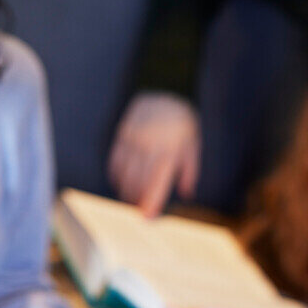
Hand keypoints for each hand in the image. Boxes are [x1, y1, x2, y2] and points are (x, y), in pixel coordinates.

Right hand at [108, 92, 199, 216]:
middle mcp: (149, 145)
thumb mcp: (193, 146)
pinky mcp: (123, 134)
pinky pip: (115, 161)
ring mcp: (134, 139)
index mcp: (169, 150)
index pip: (156, 182)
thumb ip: (190, 171)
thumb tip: (186, 194)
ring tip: (130, 198)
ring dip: (126, 190)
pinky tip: (122, 182)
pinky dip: (117, 176)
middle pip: (137, 182)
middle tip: (139, 209)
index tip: (146, 217)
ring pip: (124, 174)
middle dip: (137, 199)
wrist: (165, 90)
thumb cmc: (182, 125)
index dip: (151, 201)